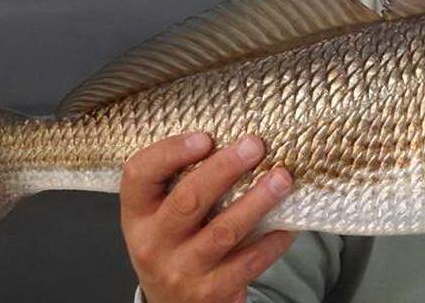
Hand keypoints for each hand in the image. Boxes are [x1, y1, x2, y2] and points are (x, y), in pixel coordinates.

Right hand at [120, 132, 295, 302]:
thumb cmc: (174, 246)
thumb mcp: (161, 217)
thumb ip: (182, 183)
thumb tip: (234, 142)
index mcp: (137, 215)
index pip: (139, 175)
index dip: (171, 151)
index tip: (205, 137)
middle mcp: (153, 244)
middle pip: (188, 199)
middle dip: (225, 168)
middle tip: (255, 146)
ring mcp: (182, 270)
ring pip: (224, 231)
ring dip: (257, 201)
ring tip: (281, 179)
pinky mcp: (211, 292)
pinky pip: (248, 262)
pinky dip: (271, 241)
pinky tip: (287, 225)